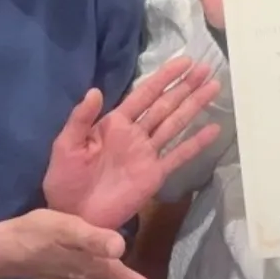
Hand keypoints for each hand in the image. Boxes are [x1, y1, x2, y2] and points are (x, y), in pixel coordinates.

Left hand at [43, 57, 221, 230]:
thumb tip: (95, 90)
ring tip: (214, 87)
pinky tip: (214, 130)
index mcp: (115, 123)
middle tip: (206, 68)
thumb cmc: (65, 180)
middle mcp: (136, 134)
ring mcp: (147, 154)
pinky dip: (197, 142)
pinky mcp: (155, 175)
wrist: (72, 218)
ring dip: (194, 105)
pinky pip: (179, 155)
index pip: (145, 94)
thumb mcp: (66, 146)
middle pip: (166, 105)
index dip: (165, 77)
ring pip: (176, 123)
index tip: (184, 61)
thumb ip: (80, 119)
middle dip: (185, 86)